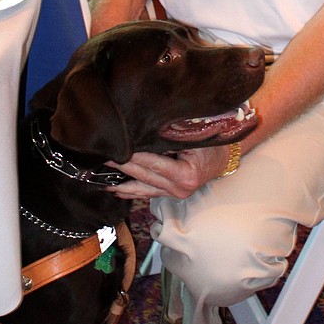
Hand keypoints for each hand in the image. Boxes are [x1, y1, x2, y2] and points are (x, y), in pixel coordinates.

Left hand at [104, 145, 229, 199]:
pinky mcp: (169, 195)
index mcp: (185, 174)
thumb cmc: (211, 144)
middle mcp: (179, 189)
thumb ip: (174, 135)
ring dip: (120, 183)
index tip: (115, 149)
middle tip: (101, 158)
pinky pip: (146, 193)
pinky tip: (115, 188)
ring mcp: (174, 195)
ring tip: (99, 178)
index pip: (153, 163)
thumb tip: (147, 128)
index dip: (133, 156)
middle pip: (143, 176)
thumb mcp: (196, 136)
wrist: (224, 159)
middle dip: (121, 166)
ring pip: (141, 189)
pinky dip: (131, 190)